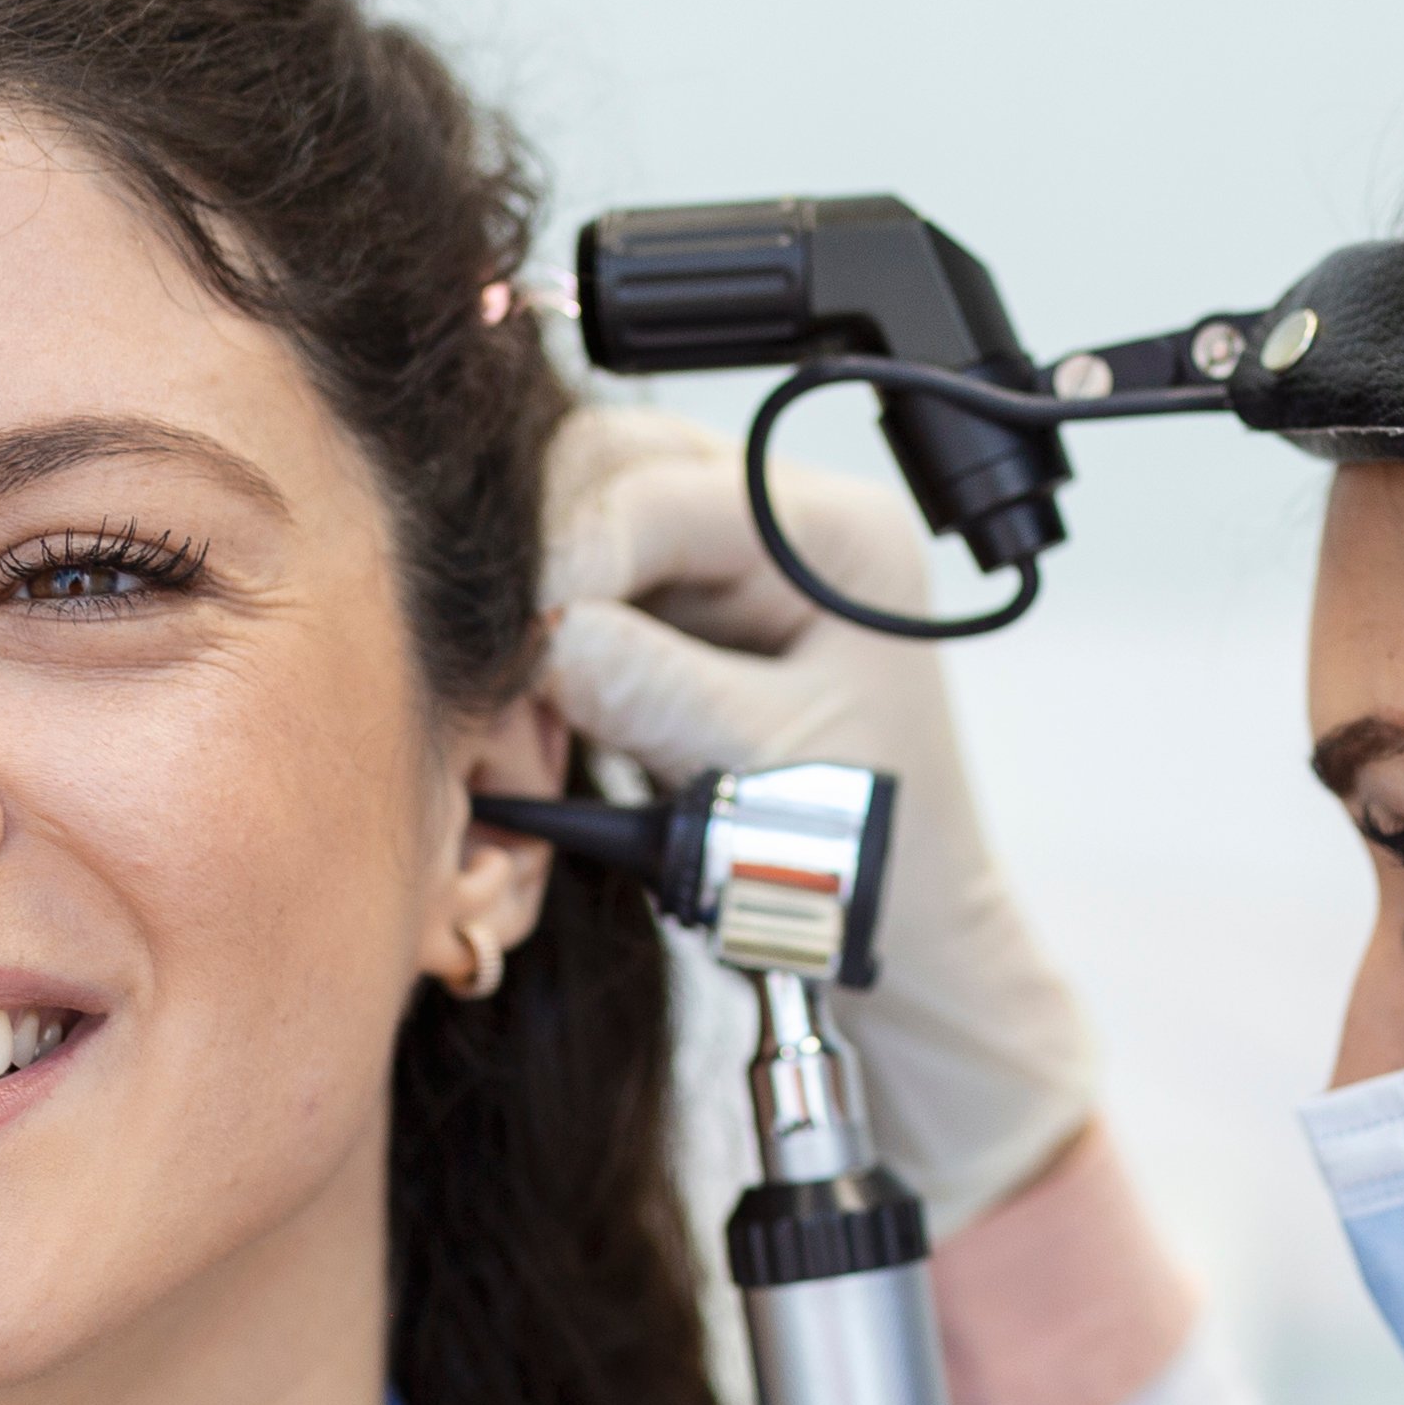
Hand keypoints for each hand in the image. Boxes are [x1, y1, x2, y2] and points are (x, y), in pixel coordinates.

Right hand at [545, 406, 1099, 1220]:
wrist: (900, 935)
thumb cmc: (869, 858)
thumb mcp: (763, 769)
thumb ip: (650, 689)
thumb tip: (533, 637)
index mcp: (836, 535)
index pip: (662, 490)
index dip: (565, 558)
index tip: (505, 649)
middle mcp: (783, 522)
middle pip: (612, 469)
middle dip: (543, 561)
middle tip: (503, 674)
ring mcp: (728, 563)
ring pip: (583, 521)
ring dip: (536, 601)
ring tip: (519, 709)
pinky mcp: (685, 617)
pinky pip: (585, 592)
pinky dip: (546, 646)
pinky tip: (534, 713)